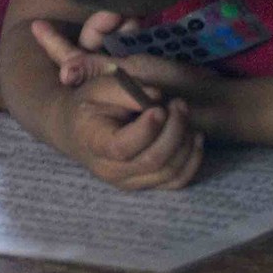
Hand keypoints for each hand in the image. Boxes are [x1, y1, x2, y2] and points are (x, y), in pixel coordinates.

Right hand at [29, 18, 206, 190]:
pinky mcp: (148, 184)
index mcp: (95, 144)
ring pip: (170, 172)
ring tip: (183, 114)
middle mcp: (112, 171)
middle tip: (179, 104)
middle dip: (174, 131)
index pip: (122, 148)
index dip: (146, 130)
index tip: (159, 108)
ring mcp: (131, 182)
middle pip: (153, 161)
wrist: (78, 130)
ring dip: (185, 142)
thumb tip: (156, 96)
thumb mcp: (97, 88)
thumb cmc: (89, 105)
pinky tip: (195, 136)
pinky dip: (192, 159)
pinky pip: (178, 180)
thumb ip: (123, 89)